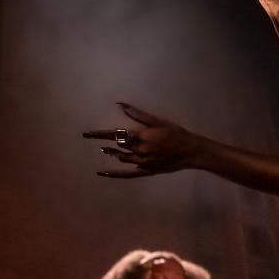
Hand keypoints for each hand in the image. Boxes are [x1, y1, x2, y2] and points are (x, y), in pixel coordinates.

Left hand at [82, 103, 199, 177]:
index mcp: (140, 137)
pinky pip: (128, 174)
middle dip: (107, 143)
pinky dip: (115, 174)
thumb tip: (120, 105)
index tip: (87, 134)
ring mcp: (141, 162)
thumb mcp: (158, 121)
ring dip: (112, 154)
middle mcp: (138, 151)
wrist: (190, 151)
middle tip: (98, 141)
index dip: (99, 134)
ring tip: (104, 151)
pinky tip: (103, 173)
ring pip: (121, 158)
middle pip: (118, 146)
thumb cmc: (176, 133)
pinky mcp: (146, 171)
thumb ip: (138, 114)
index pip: (115, 134)